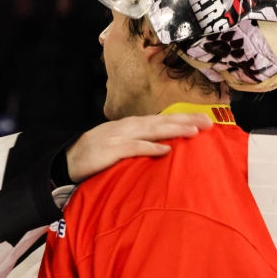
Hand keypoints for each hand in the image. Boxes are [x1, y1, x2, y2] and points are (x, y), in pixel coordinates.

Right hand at [65, 113, 212, 182]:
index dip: (183, 118)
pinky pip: (134, 148)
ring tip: (194, 131)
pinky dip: (150, 147)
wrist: (67, 159)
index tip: (205, 119)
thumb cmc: (95, 153)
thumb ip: (138, 142)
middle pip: (161, 121)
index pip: (161, 119)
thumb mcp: (119, 143)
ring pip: (152, 130)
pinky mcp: (111, 150)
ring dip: (173, 130)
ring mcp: (119, 137)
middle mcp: (128, 127)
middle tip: (209, 121)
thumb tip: (162, 146)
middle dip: (185, 120)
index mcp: (131, 125)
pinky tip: (165, 149)